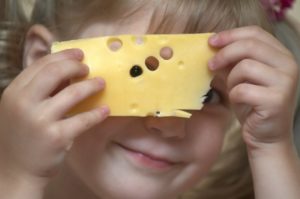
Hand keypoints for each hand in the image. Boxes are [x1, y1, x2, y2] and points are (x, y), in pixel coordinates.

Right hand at [0, 49, 108, 184]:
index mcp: (15, 92)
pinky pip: (83, 120)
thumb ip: (40, 89)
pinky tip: (106, 110)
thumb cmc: (22, 134)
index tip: (79, 54)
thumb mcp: (22, 108)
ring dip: (92, 85)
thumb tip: (68, 71)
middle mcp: (24, 103)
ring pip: (73, 93)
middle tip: (88, 67)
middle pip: (55, 72)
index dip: (63, 56)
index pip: (41, 64)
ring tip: (102, 83)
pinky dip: (97, 113)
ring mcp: (40, 120)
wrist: (15, 169)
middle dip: (76, 66)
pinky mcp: (56, 137)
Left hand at [208, 26, 298, 149]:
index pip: (255, 33)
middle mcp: (289, 65)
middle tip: (210, 65)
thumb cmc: (252, 105)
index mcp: (281, 55)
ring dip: (231, 80)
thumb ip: (231, 62)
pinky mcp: (276, 100)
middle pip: (249, 46)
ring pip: (244, 67)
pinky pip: (242, 89)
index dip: (230, 34)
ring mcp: (285, 82)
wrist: (266, 136)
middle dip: (224, 53)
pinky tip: (239, 102)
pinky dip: (234, 96)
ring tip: (233, 90)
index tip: (211, 41)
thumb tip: (212, 46)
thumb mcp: (241, 78)